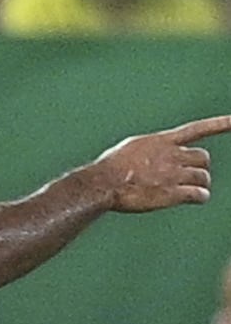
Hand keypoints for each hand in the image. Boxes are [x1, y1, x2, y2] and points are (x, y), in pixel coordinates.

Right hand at [92, 115, 230, 211]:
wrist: (103, 183)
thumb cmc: (111, 167)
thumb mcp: (132, 148)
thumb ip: (151, 149)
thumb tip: (156, 154)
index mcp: (161, 141)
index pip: (197, 129)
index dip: (220, 124)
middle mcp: (172, 155)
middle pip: (203, 158)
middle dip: (200, 167)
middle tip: (190, 176)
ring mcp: (174, 174)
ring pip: (203, 177)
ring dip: (200, 184)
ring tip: (190, 190)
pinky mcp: (173, 193)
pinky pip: (199, 194)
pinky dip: (199, 197)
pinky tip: (193, 199)